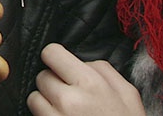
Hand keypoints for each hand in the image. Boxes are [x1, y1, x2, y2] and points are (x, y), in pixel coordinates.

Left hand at [27, 43, 144, 115]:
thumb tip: (82, 61)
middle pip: (42, 76)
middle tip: (67, 93)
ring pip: (34, 98)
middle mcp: (68, 99)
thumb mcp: (128, 93)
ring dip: (45, 102)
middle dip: (52, 82)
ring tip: (64, 111)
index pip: (52, 53)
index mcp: (90, 82)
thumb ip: (104, 70)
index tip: (60, 66)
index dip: (55, 59)